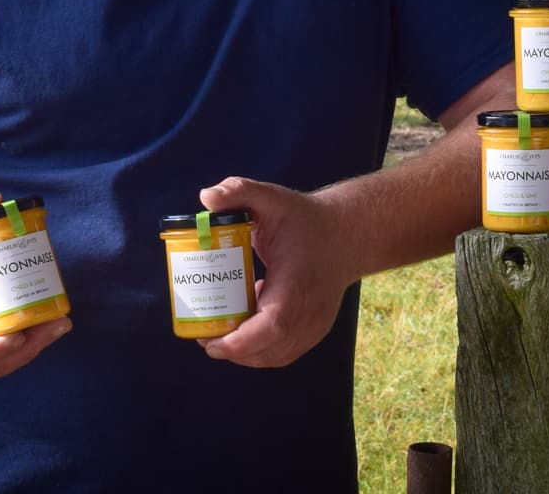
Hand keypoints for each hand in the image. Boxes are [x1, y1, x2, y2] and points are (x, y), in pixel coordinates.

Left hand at [195, 176, 347, 367]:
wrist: (345, 235)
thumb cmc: (305, 219)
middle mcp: (310, 310)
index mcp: (297, 282)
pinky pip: (283, 353)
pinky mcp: (315, 331)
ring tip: (221, 333)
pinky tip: (249, 326)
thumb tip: (206, 197)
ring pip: (274, 356)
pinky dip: (261, 350)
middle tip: (204, 336)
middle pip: (268, 348)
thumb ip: (240, 191)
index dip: (240, 341)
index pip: (273, 324)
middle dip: (231, 349)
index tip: (210, 341)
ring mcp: (315, 325)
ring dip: (244, 352)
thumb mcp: (272, 198)